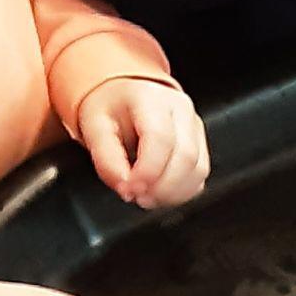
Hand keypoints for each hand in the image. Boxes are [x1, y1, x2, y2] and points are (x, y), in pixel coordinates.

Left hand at [76, 79, 209, 208]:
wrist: (125, 100)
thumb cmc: (111, 110)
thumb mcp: (94, 127)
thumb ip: (106, 159)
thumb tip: (125, 187)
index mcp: (150, 97)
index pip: (160, 138)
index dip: (147, 170)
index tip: (130, 189)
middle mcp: (180, 109)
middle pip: (186, 156)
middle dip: (162, 187)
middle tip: (137, 197)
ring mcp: (195, 127)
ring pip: (198, 169)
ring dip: (172, 193)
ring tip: (146, 197)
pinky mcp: (201, 145)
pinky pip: (199, 176)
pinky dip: (181, 192)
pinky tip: (159, 193)